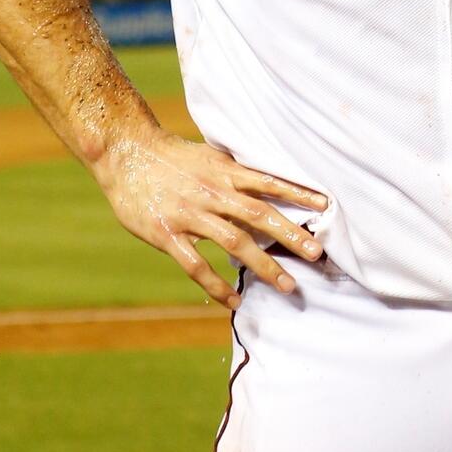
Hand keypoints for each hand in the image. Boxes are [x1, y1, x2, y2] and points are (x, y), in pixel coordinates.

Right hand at [96, 128, 327, 309]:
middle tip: (317, 254)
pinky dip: (217, 284)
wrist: (125, 152)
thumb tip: (269, 187)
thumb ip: (236, 174)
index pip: (269, 182)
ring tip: (288, 285)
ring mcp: (189, 214)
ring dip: (264, 265)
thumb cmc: (170, 156)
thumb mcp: (209, 157)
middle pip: (260, 215)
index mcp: (225, 172)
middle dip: (291, 235)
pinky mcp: (166, 234)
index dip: (298, 194)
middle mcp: (212, 192)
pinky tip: (235, 299)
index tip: (326, 206)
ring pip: (234, 242)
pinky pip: (196, 264)